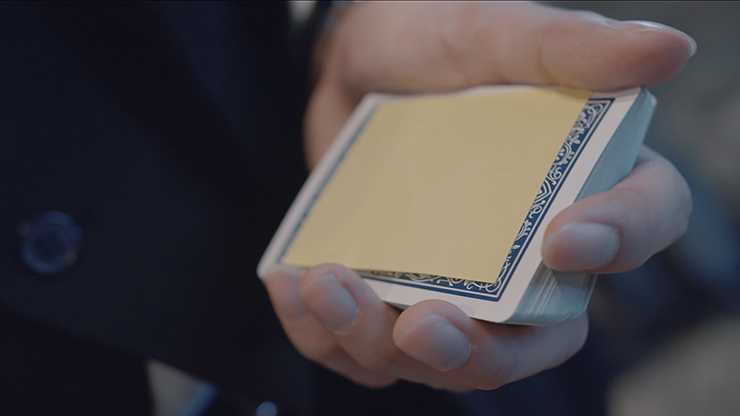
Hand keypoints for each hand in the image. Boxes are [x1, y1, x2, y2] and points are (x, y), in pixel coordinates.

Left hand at [266, 2, 693, 390]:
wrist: (352, 63)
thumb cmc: (433, 40)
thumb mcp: (494, 35)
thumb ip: (571, 48)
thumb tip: (668, 50)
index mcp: (581, 186)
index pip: (639, 227)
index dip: (620, 243)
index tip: (563, 239)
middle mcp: (526, 256)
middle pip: (536, 340)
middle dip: (481, 353)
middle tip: (423, 325)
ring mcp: (456, 285)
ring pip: (440, 359)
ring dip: (377, 341)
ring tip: (325, 283)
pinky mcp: (391, 297)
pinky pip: (364, 348)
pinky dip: (324, 334)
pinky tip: (293, 285)